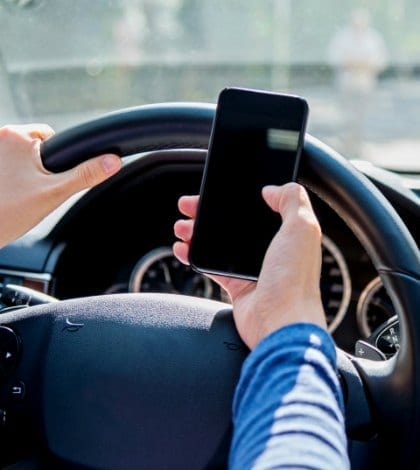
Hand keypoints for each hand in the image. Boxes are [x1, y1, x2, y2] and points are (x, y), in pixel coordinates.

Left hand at [0, 124, 121, 247]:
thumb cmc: (8, 212)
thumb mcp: (55, 193)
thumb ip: (86, 175)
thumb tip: (113, 161)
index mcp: (16, 136)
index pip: (50, 136)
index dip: (56, 161)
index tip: (47, 180)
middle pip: (33, 147)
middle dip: (38, 169)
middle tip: (32, 190)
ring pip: (19, 158)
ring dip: (24, 174)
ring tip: (18, 194)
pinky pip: (7, 166)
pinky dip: (10, 179)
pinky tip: (7, 195)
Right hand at [173, 183, 325, 349]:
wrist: (279, 325)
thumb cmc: (294, 281)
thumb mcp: (302, 228)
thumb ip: (292, 200)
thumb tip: (273, 190)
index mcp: (288, 234)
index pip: (259, 208)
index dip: (238, 197)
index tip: (220, 190)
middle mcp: (271, 250)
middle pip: (235, 224)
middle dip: (210, 213)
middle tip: (190, 206)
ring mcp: (253, 268)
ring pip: (220, 243)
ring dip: (198, 232)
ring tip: (182, 226)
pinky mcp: (238, 285)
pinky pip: (212, 266)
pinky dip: (195, 255)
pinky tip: (183, 249)